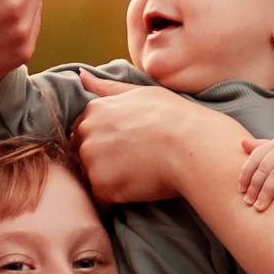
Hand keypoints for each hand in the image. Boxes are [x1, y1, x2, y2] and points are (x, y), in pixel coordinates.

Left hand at [72, 72, 241, 204]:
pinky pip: (101, 198)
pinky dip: (115, 198)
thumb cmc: (174, 117)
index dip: (104, 142)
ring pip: (91, 176)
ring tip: (137, 175)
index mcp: (94, 110)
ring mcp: (91, 160)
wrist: (192, 146)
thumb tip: (82, 76)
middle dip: (102, 161)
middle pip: (84, 154)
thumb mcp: (141, 93)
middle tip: (134, 163)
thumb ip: (108, 88)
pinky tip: (137, 188)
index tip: (126, 147)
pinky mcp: (101, 185)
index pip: (84, 131)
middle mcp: (86, 133)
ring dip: (109, 180)